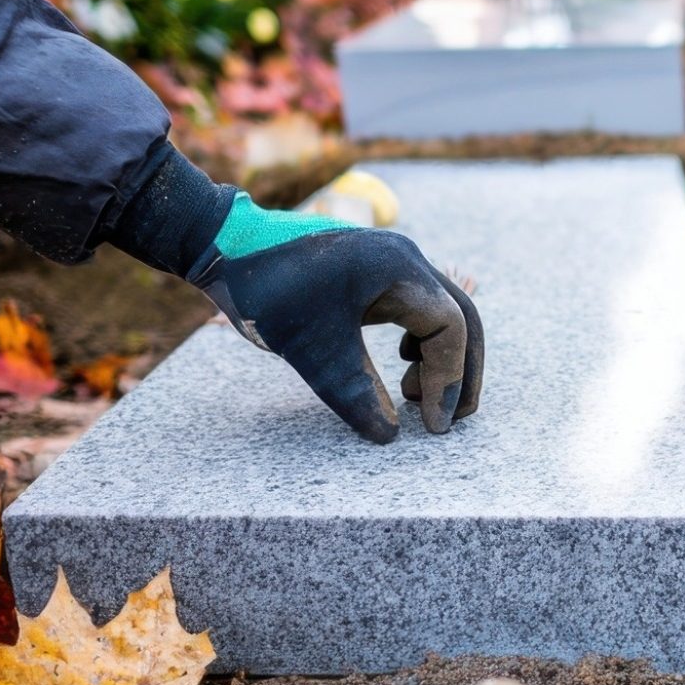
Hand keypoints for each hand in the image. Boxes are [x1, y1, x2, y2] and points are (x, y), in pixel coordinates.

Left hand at [187, 194, 483, 443]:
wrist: (225, 248)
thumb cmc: (268, 291)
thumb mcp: (312, 349)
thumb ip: (355, 392)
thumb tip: (390, 436)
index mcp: (399, 269)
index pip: (450, 329)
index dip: (448, 380)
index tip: (430, 426)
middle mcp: (402, 260)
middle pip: (459, 318)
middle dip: (459, 370)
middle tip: (447, 419)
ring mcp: (386, 263)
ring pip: (437, 313)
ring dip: (437, 356)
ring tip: (412, 395)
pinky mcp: (368, 272)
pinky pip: (412, 309)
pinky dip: (416, 341)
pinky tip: (396, 364)